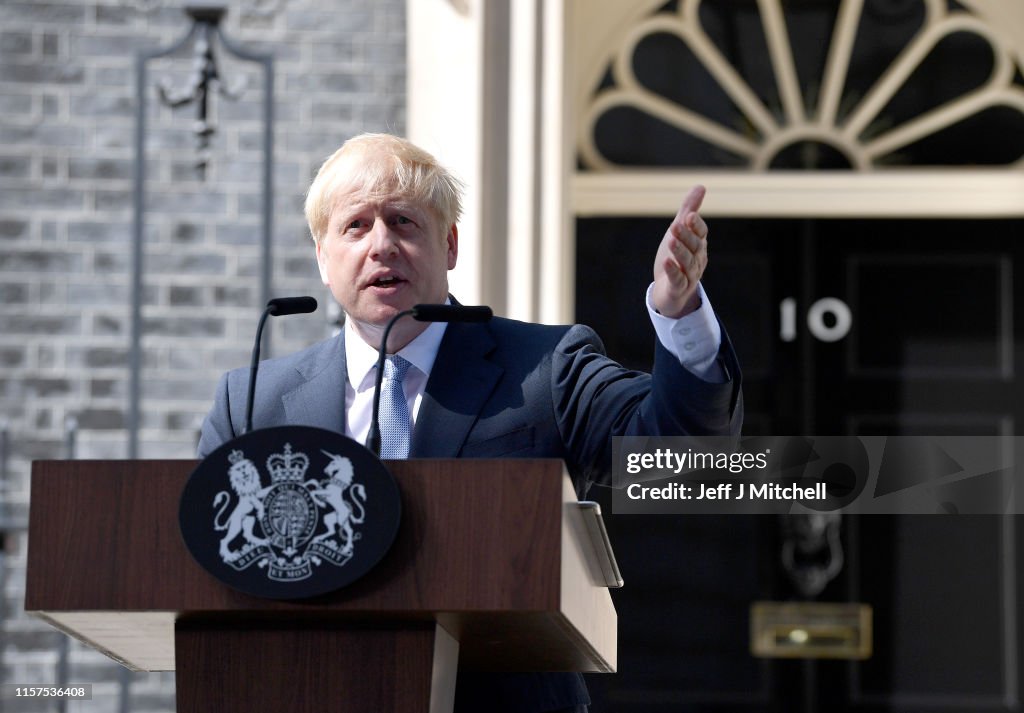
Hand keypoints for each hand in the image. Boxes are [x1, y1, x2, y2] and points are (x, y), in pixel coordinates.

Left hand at [651, 185, 708, 318]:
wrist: (669, 292)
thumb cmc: (676, 258)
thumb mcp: (680, 232)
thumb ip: (689, 210)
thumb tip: (701, 186)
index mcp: (698, 245)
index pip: (701, 233)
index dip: (696, 225)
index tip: (688, 215)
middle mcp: (697, 260)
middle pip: (694, 247)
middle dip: (686, 236)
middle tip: (675, 225)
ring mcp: (689, 275)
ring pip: (687, 263)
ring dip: (680, 251)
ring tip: (670, 240)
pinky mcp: (678, 289)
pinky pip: (678, 280)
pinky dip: (673, 271)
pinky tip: (666, 262)